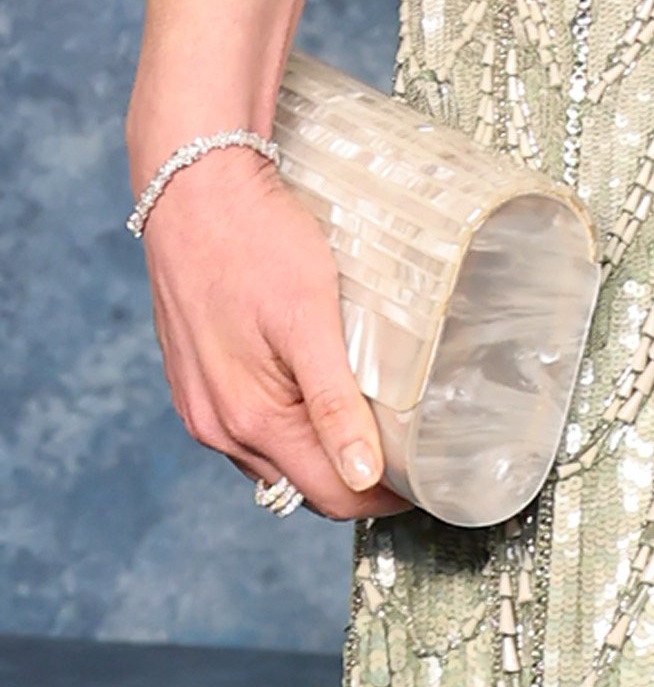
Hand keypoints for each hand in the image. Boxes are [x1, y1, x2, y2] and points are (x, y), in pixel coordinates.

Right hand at [139, 151, 404, 520]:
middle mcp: (217, 425)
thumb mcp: (308, 318)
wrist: (193, 190)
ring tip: (377, 426)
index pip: (329, 494)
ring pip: (275, 457)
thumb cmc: (254, 243)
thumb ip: (332, 402)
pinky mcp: (196, 380)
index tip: (427, 480)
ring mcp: (201, 405)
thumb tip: (361, 475)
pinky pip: (250, 426)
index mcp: (248, 418)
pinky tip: (320, 396)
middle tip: (414, 455)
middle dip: (356, 479)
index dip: (382, 496)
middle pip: (301, 482)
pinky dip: (290, 426)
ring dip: (322, 453)